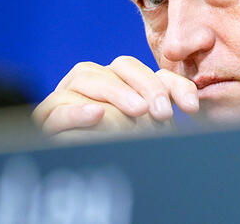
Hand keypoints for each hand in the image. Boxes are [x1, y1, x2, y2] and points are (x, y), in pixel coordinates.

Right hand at [32, 56, 198, 138]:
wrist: (78, 172)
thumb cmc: (122, 151)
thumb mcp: (150, 134)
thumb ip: (163, 116)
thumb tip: (192, 105)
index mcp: (128, 86)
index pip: (155, 74)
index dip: (176, 86)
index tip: (192, 107)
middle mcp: (99, 83)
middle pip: (122, 66)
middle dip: (147, 85)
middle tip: (161, 111)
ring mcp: (71, 95)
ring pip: (88, 76)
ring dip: (116, 92)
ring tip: (138, 111)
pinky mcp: (47, 116)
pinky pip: (57, 108)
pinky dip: (76, 110)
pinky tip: (96, 114)